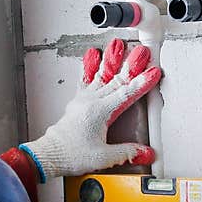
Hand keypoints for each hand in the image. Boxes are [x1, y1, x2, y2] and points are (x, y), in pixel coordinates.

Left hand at [21, 38, 160, 178]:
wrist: (49, 155)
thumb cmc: (70, 155)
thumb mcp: (104, 157)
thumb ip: (127, 153)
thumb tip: (146, 153)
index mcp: (100, 112)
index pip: (126, 94)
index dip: (141, 83)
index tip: (152, 72)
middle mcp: (91, 102)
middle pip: (116, 79)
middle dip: (131, 65)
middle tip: (142, 52)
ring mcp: (83, 100)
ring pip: (100, 75)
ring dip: (110, 59)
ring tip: (116, 44)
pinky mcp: (77, 103)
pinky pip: (85, 80)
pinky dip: (89, 66)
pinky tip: (92, 56)